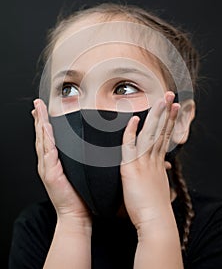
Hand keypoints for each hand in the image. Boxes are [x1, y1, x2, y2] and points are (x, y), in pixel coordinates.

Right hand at [32, 99, 90, 229]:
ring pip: (42, 141)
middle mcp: (47, 163)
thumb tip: (87, 145)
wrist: (76, 214)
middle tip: (36, 104)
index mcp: (53, 161)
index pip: (47, 137)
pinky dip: (46, 140)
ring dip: (40, 124)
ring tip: (38, 111)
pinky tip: (46, 129)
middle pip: (41, 135)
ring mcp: (47, 168)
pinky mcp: (50, 174)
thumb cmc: (79, 193)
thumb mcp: (78, 171)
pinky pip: (48, 153)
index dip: (44, 122)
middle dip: (38, 118)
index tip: (42, 109)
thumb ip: (79, 158)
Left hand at [120, 91, 179, 231]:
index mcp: (159, 163)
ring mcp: (144, 163)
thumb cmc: (154, 208)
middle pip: (161, 131)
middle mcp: (154, 160)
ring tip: (163, 100)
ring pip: (151, 134)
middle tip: (171, 97)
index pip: (164, 137)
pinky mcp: (132, 169)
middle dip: (167, 112)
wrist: (155, 222)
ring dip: (157, 116)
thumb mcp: (159, 186)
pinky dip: (132, 132)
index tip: (173, 109)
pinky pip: (130, 147)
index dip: (169, 122)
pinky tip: (134, 119)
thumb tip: (164, 165)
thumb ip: (159, 173)